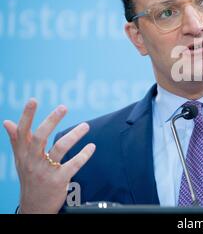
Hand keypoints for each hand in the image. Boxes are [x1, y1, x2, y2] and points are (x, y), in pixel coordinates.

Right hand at [3, 98, 95, 213]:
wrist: (34, 207)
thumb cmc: (29, 178)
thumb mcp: (20, 160)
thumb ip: (16, 140)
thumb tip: (7, 122)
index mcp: (23, 154)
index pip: (23, 132)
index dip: (27, 116)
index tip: (33, 100)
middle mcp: (32, 161)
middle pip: (40, 137)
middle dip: (51, 120)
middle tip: (63, 107)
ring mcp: (45, 171)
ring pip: (59, 148)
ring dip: (74, 135)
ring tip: (86, 125)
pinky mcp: (59, 180)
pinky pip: (73, 165)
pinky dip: (84, 155)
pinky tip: (91, 147)